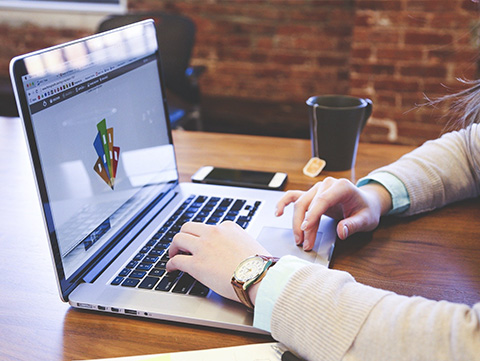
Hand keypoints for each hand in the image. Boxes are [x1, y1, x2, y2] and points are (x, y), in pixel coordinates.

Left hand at [166, 221, 269, 302]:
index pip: (209, 227)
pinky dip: (171, 264)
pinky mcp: (196, 264)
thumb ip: (239, 243)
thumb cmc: (260, 265)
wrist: (260, 276)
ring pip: (179, 239)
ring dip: (174, 247)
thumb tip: (236, 252)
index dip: (203, 237)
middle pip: (188, 227)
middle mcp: (214, 233)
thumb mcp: (250, 244)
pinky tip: (171, 269)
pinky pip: (176, 260)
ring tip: (173, 255)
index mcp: (228, 227)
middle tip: (181, 246)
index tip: (201, 244)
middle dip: (183, 236)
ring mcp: (203, 247)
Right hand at [275, 177, 391, 249]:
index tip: (306, 229)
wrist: (366, 203)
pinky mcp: (311, 195)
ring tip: (299, 239)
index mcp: (341, 186)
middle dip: (304, 225)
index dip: (313, 214)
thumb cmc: (366, 209)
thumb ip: (354, 225)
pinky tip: (278, 212)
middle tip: (305, 243)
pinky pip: (294, 196)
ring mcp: (317, 189)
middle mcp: (327, 185)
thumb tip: (342, 231)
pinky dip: (284, 203)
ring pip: (300, 204)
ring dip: (296, 222)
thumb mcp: (366, 219)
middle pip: (308, 203)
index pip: (323, 200)